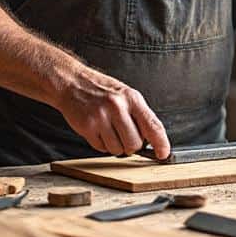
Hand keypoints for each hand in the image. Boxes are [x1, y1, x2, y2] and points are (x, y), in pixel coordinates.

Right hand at [56, 72, 170, 158]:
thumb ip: (139, 115)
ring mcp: (101, 117)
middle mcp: (117, 107)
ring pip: (118, 149)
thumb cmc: (101, 90)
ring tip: (109, 130)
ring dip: (115, 146)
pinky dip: (102, 144)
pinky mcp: (87, 127)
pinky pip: (102, 149)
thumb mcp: (125, 95)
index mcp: (131, 98)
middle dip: (132, 145)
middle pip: (135, 143)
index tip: (163, 154)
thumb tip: (153, 140)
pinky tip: (98, 130)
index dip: (161, 143)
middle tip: (124, 135)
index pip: (153, 125)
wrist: (72, 83)